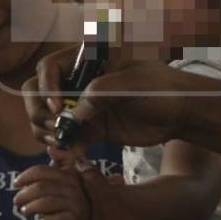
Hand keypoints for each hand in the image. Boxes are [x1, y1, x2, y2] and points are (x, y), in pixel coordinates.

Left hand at [14, 162, 91, 219]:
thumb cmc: (70, 199)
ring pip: (44, 202)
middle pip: (40, 187)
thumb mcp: (66, 179)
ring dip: (30, 208)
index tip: (16, 183)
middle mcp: (75, 185)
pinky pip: (53, 217)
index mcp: (69, 172)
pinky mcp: (77, 217)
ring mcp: (77, 201)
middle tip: (16, 201)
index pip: (41, 171)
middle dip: (24, 194)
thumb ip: (61, 162)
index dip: (26, 176)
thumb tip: (51, 149)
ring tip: (25, 211)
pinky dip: (44, 219)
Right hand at [23, 44, 207, 153]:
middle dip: (39, 113)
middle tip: (56, 129)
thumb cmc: (161, 88)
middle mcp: (79, 82)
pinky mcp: (92, 130)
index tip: (57, 107)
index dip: (46, 87)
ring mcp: (83, 107)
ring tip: (61, 145)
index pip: (48, 68)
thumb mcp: (133, 83)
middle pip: (38, 93)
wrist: (182, 113)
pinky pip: (68, 140)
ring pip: (48, 120)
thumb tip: (73, 114)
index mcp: (87, 61)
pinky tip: (67, 158)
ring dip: (47, 134)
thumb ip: (101, 91)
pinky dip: (64, 150)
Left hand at [36, 159, 170, 219]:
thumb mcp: (115, 211)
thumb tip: (77, 161)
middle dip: (77, 199)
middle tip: (104, 190)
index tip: (85, 175)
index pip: (50, 198)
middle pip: (57, 213)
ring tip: (109, 213)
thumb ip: (93, 183)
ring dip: (84, 216)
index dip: (69, 183)